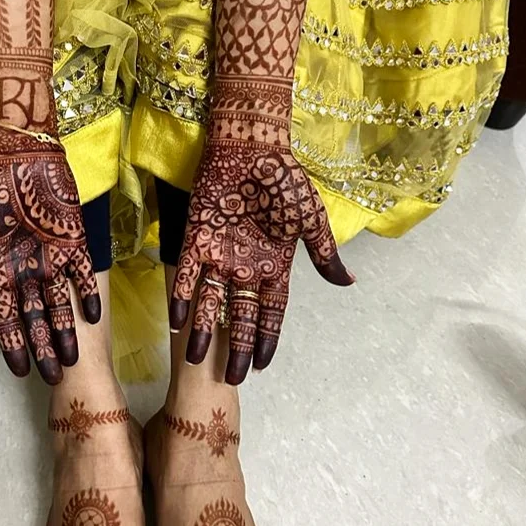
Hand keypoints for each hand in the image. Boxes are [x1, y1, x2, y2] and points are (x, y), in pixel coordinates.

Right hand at [0, 143, 99, 384]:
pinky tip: (93, 316)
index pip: (6, 320)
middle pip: (36, 319)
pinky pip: (83, 274)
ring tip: (72, 359)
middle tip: (54, 379)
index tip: (20, 373)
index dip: (13, 346)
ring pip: (60, 304)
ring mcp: (51, 259)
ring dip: (66, 331)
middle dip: (44, 348)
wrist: (16, 157)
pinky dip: (87, 293)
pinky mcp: (74, 243)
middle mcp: (26, 272)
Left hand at [170, 141, 353, 384]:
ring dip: (204, 330)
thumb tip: (347, 284)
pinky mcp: (196, 239)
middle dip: (236, 347)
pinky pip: (186, 273)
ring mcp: (220, 255)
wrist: (252, 146)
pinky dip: (182, 295)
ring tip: (196, 360)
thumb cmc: (285, 181)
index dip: (267, 338)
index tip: (262, 366)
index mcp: (274, 265)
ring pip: (210, 301)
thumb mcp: (311, 220)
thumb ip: (323, 255)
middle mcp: (245, 266)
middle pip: (240, 315)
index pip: (270, 312)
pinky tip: (177, 320)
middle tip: (231, 379)